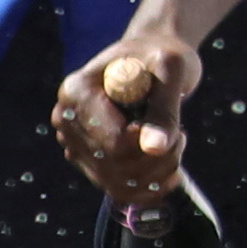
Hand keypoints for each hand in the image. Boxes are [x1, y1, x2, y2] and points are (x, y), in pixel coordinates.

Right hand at [53, 26, 203, 199]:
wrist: (151, 59)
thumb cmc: (160, 56)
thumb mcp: (171, 69)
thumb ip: (164, 108)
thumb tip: (155, 148)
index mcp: (76, 93)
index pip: (114, 143)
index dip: (150, 143)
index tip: (172, 126)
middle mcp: (66, 121)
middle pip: (115, 166)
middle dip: (159, 159)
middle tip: (180, 135)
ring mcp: (76, 144)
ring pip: (118, 184)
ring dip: (158, 173)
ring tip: (175, 144)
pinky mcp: (90, 161)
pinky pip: (119, 190)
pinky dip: (150, 187)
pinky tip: (170, 167)